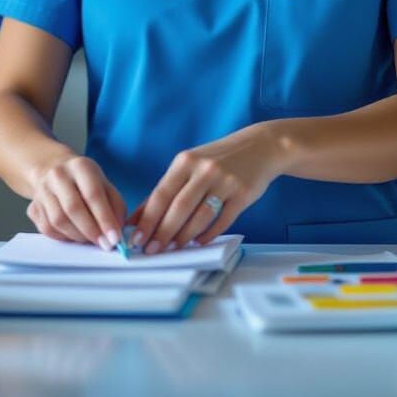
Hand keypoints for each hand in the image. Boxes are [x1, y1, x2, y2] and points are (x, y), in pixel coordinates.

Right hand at [26, 154, 126, 249]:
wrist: (54, 171)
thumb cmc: (85, 181)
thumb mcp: (105, 185)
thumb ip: (115, 207)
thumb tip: (117, 233)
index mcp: (80, 166)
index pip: (93, 194)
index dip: (105, 219)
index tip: (114, 238)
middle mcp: (58, 176)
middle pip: (73, 208)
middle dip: (91, 231)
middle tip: (104, 244)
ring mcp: (42, 191)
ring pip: (58, 221)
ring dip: (78, 236)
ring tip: (90, 239)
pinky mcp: (33, 207)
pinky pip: (47, 229)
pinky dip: (64, 237)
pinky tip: (75, 235)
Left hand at [127, 124, 280, 253]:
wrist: (260, 146)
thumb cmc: (218, 158)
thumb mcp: (190, 165)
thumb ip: (166, 189)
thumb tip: (139, 217)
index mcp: (186, 161)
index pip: (161, 194)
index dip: (147, 219)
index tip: (136, 239)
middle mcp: (204, 170)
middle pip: (179, 208)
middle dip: (162, 233)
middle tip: (151, 250)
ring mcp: (225, 182)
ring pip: (200, 217)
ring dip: (184, 237)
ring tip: (173, 249)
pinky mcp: (243, 194)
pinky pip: (223, 221)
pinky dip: (208, 235)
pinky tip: (198, 242)